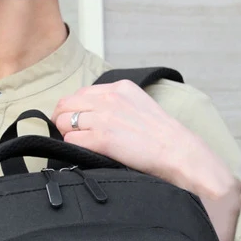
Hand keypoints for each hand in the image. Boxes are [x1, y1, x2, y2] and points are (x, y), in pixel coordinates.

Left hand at [52, 80, 237, 200]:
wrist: (177, 152)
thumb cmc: (162, 137)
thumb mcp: (140, 106)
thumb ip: (116, 105)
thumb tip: (93, 114)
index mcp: (119, 87)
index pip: (80, 93)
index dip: (73, 109)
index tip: (75, 122)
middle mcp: (109, 97)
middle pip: (66, 105)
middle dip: (62, 120)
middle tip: (69, 135)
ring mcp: (104, 117)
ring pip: (64, 122)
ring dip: (67, 135)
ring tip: (80, 145)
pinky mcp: (102, 138)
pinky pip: (71, 139)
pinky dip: (73, 147)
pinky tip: (85, 152)